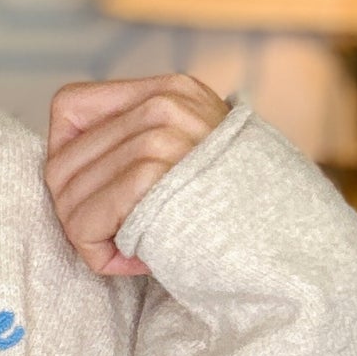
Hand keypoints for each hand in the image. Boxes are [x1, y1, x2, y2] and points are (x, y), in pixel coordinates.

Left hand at [43, 73, 228, 276]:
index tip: (94, 196)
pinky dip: (98, 253)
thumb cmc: (240, 220)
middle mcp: (163, 103)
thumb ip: (144, 147)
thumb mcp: (195, 162)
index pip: (68, 106)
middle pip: (59, 160)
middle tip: (110, 242)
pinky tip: (136, 264)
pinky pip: (85, 221)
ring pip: (67, 193)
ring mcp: (160, 135)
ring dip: (88, 238)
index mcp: (172, 91)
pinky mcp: (154, 175)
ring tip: (128, 255)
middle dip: (75, 213)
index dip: (67, 157)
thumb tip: (64, 165)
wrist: (296, 252)